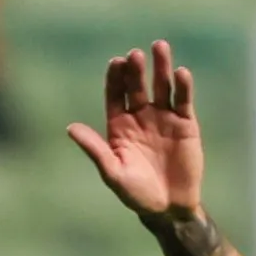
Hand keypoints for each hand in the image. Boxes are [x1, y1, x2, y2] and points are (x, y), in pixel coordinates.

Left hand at [68, 40, 203, 218]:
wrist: (169, 208)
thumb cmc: (137, 194)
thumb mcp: (113, 173)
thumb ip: (95, 150)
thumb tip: (71, 128)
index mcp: (120, 125)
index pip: (115, 94)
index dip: (115, 78)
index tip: (116, 63)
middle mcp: (141, 116)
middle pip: (136, 86)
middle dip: (135, 70)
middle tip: (135, 55)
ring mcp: (163, 118)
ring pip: (161, 87)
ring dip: (160, 67)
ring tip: (159, 47)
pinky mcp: (185, 124)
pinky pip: (182, 101)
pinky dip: (183, 86)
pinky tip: (180, 73)